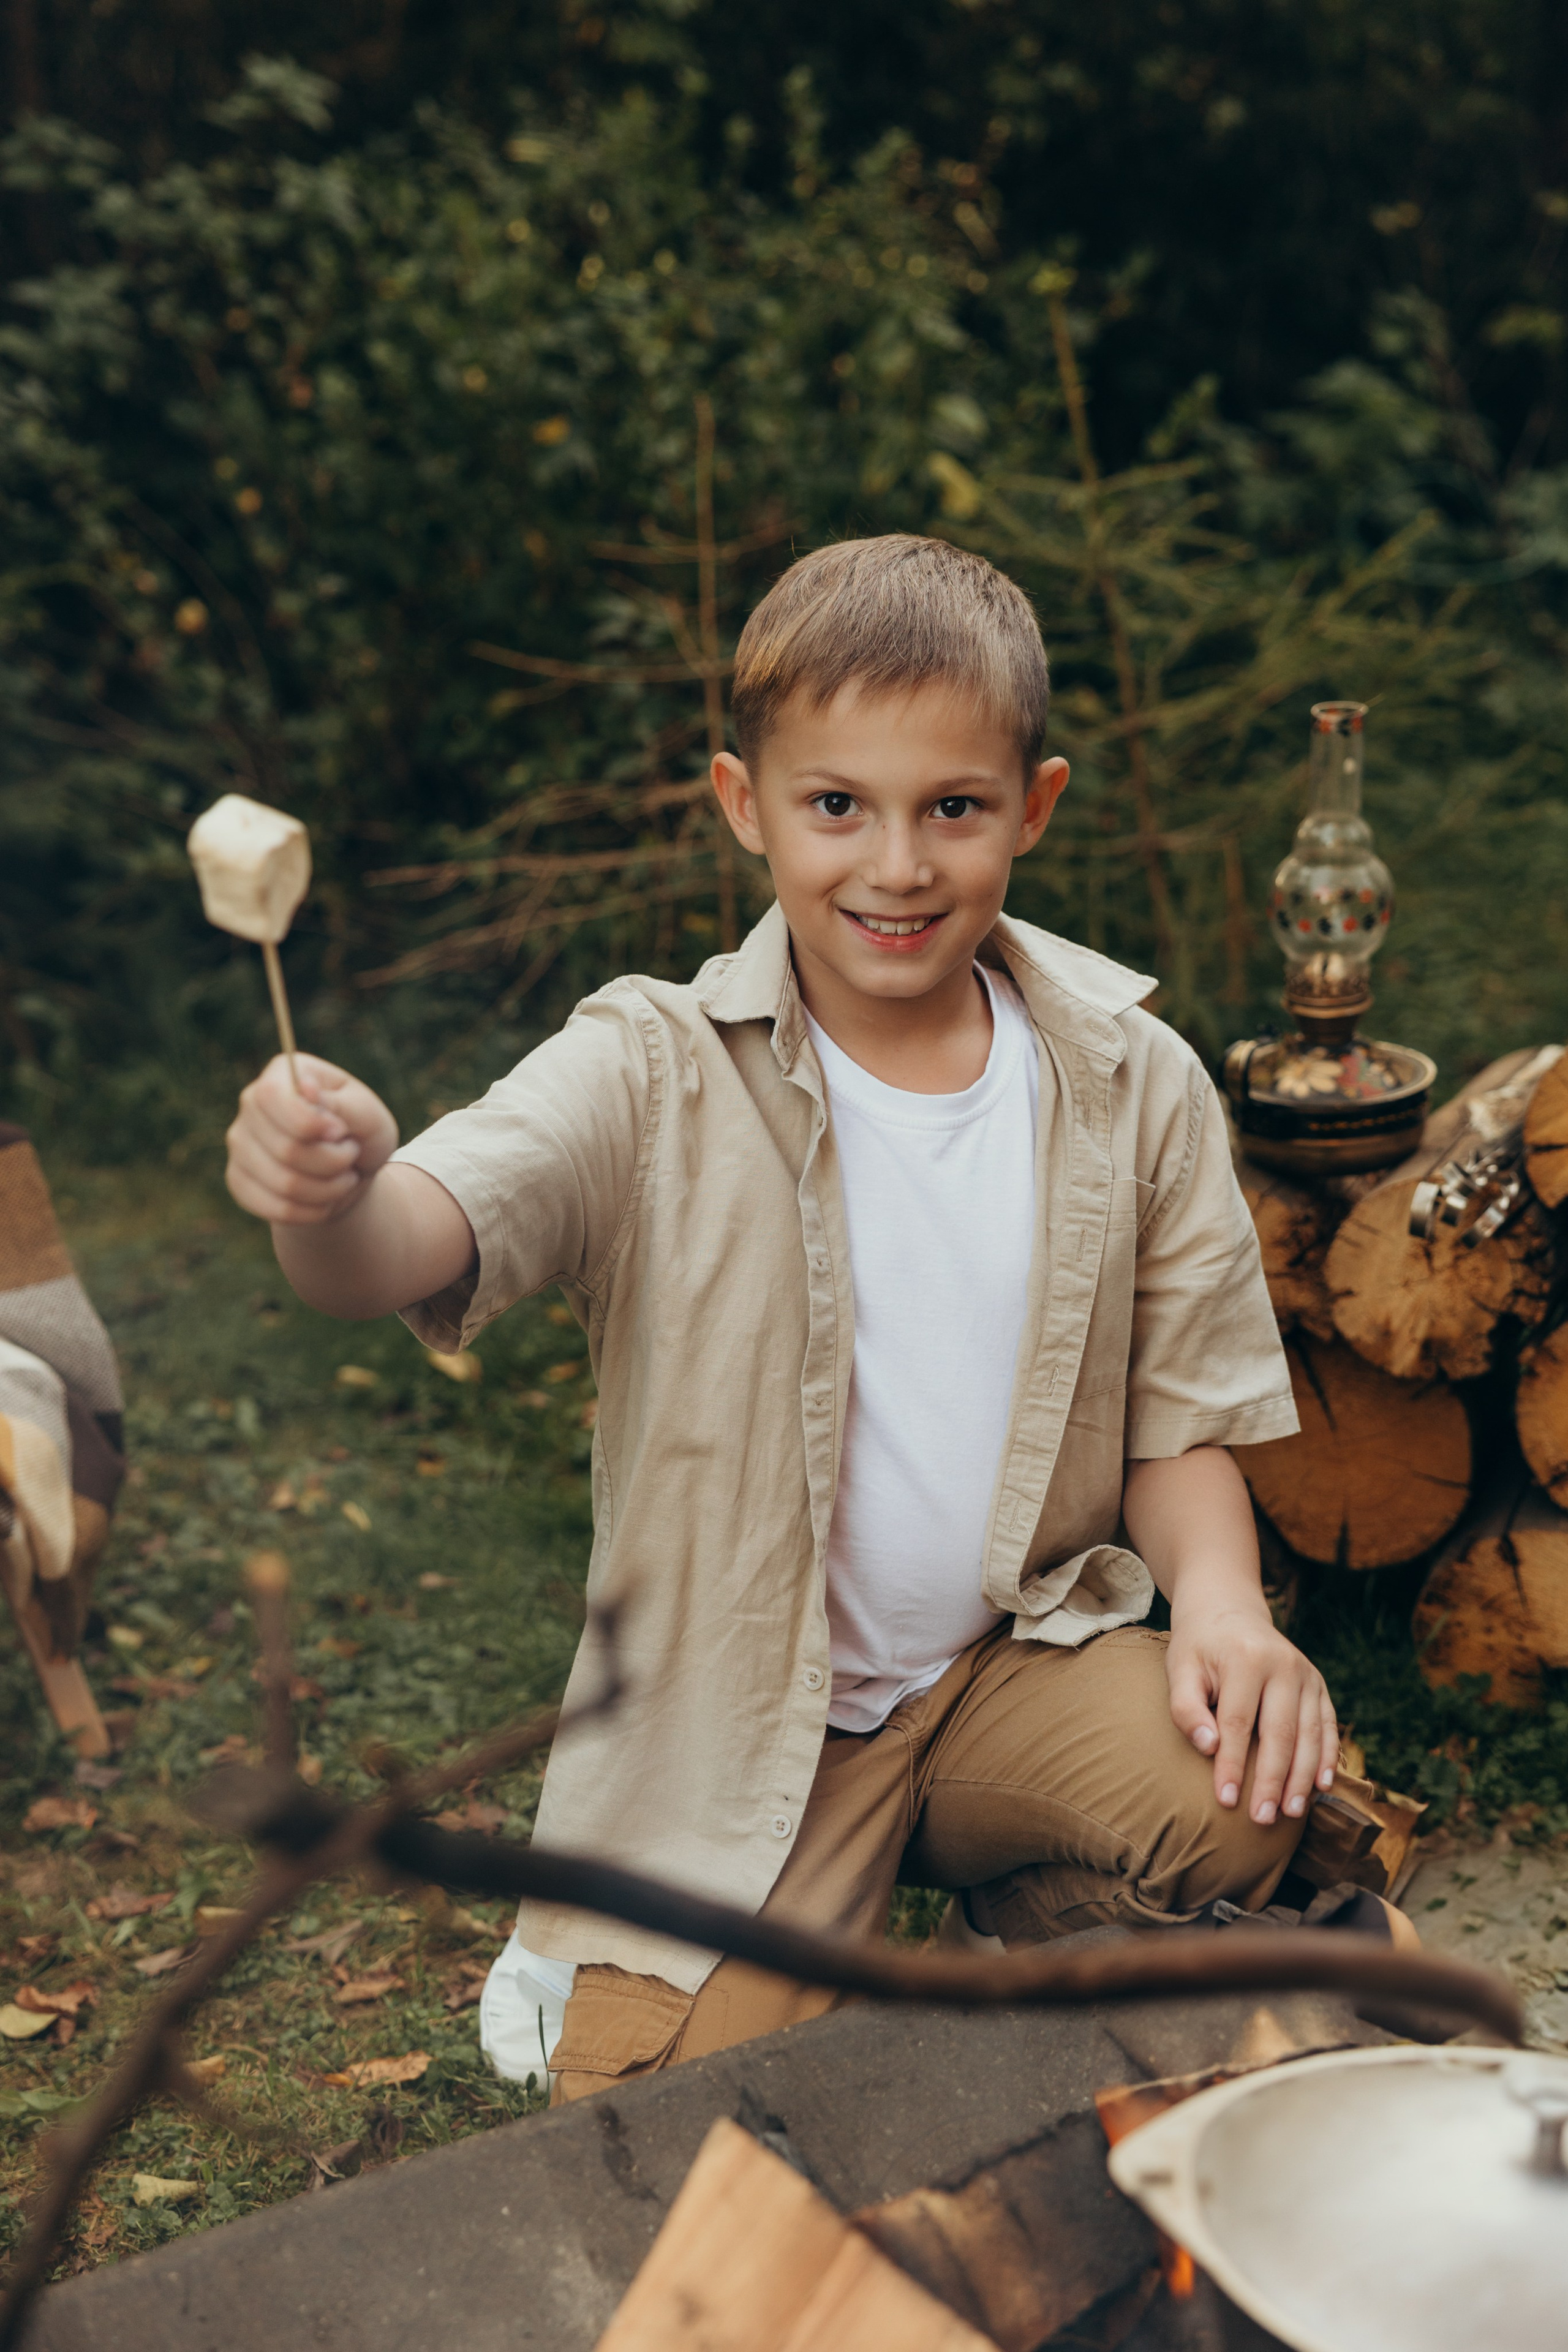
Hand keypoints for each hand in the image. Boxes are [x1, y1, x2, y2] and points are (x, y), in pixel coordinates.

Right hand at [226, 1053, 398, 1226]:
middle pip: (286, 1148)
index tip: (341, 1133)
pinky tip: (326, 1200)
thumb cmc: (361, 1134)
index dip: (310, 1124)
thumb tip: (306, 1091)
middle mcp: (251, 1104)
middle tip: (350, 1155)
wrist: (348, 1172)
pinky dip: (312, 1211)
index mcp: (281, 1074)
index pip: (272, 1096)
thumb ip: (344, 1104)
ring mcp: (239, 1142)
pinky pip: (275, 1208)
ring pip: (285, 1183)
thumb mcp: (370, 1115)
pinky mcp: (238, 1179)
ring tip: (343, 1177)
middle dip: (333, 1161)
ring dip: (329, 1189)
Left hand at [1165, 1604, 1337, 1827]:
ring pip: (1309, 1734)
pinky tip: (1321, 1788)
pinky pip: (1328, 1726)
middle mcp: (1284, 1665)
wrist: (1228, 1610)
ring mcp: (1307, 1674)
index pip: (1238, 1723)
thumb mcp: (1180, 1669)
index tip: (1225, 1801)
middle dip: (1271, 1781)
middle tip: (1261, 1819)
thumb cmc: (1198, 1648)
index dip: (1232, 1764)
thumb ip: (1186, 1708)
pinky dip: (1326, 1758)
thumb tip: (1209, 1747)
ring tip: (1290, 1813)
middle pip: (1280, 1733)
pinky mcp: (1319, 1684)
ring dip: (1301, 1778)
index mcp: (1246, 1659)